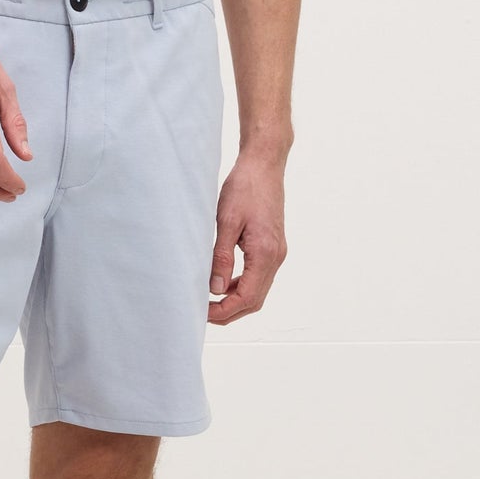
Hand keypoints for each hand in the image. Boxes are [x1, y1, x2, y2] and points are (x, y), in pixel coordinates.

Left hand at [208, 152, 287, 321]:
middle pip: (254, 300)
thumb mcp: (226, 222)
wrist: (264, 165)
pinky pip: (258, 276)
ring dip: (235, 300)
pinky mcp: (273, 246)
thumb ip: (221, 257)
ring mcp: (277, 253)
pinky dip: (241, 285)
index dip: (224, 311)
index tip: (203, 313)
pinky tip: (222, 282)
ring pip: (257, 290)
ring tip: (209, 301)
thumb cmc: (245, 188)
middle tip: (203, 313)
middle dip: (229, 312)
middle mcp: (276, 257)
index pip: (247, 297)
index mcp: (266, 253)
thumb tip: (215, 289)